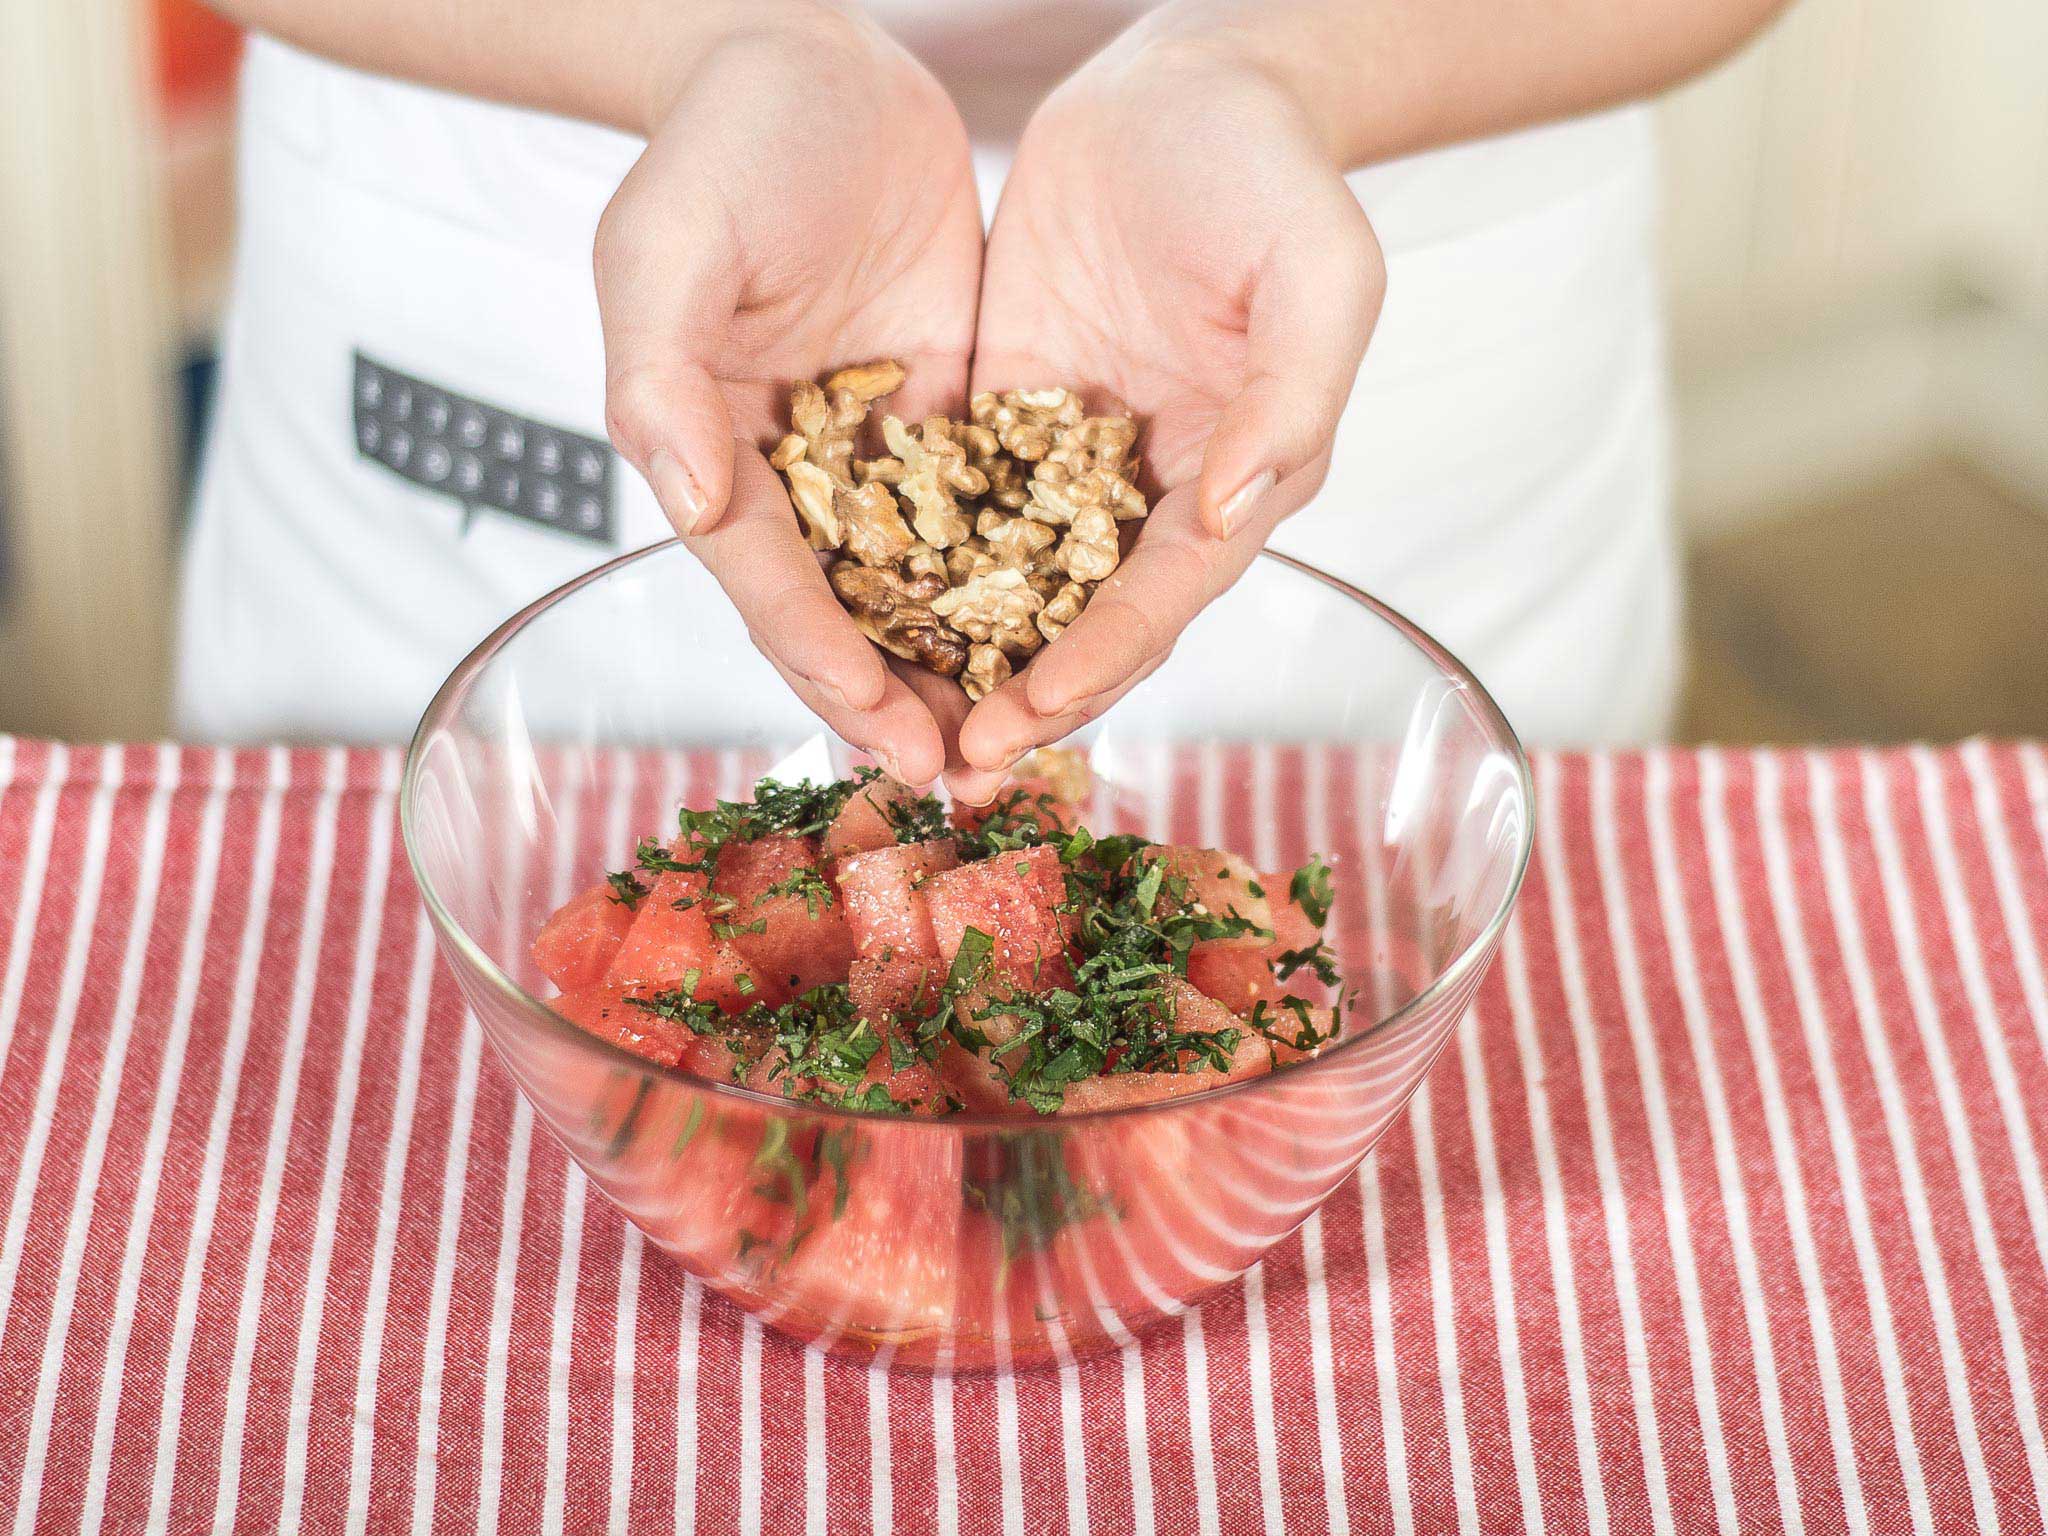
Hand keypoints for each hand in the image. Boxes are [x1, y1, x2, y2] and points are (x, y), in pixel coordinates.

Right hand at [598, 6, 982, 784]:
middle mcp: (799, 477)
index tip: (884, 726)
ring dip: (970, 664)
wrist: (813, 61)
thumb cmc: (720, 145)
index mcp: (718, 453)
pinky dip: (1025, 578)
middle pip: (852, 612)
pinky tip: (1078, 631)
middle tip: (968, 779)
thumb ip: (661, 376)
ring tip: (1030, 739)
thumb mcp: (666, 245)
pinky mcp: (952, 420)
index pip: (772, 582)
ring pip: (929, 586)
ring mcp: (880, 456)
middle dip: (904, 698)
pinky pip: (996, 513)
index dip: (823, 658)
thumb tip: (688, 501)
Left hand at [952, 31, 1384, 798]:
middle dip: (1015, 700)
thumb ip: (1290, 398)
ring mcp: (1069, 456)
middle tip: (941, 773)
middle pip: (1076, 622)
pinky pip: (950, 500)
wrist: (1188, 80)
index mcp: (1230, 477)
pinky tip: (843, 607)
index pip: (1158, 601)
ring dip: (953, 660)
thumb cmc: (1270, 170)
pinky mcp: (1004, 412)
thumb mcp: (1317, 270)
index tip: (1023, 720)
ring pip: (1005, 582)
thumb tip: (1226, 512)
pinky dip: (909, 560)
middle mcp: (1146, 489)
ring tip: (882, 724)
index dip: (1094, 667)